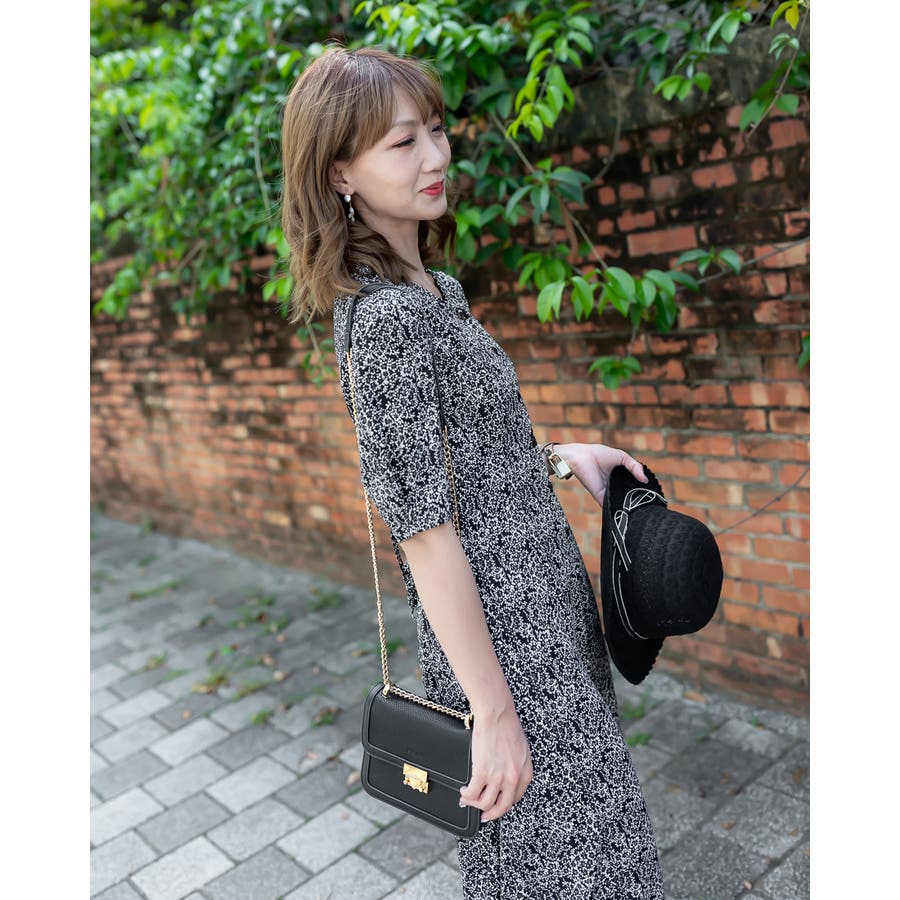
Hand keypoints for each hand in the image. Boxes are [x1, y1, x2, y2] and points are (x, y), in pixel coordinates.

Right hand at [459, 703, 532, 822]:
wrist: (497, 714)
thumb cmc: (507, 726)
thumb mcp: (521, 750)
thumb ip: (516, 767)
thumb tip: (505, 777)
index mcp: (525, 773)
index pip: (515, 799)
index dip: (503, 805)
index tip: (496, 806)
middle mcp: (513, 779)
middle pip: (502, 807)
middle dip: (490, 813)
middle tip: (483, 814)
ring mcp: (498, 777)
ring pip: (485, 803)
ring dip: (475, 804)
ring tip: (468, 797)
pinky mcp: (482, 772)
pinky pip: (472, 793)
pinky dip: (466, 795)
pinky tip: (464, 790)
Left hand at [552, 443, 647, 508]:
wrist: (583, 457)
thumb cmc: (600, 454)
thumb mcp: (623, 457)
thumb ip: (635, 467)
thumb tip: (645, 480)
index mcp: (621, 477)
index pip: (635, 485)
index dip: (643, 488)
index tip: (653, 492)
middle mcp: (616, 486)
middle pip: (630, 495)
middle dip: (638, 498)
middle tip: (650, 500)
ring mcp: (609, 493)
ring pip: (622, 502)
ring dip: (631, 504)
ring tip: (643, 507)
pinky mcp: (601, 498)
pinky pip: (612, 506)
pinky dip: (620, 508)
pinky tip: (630, 510)